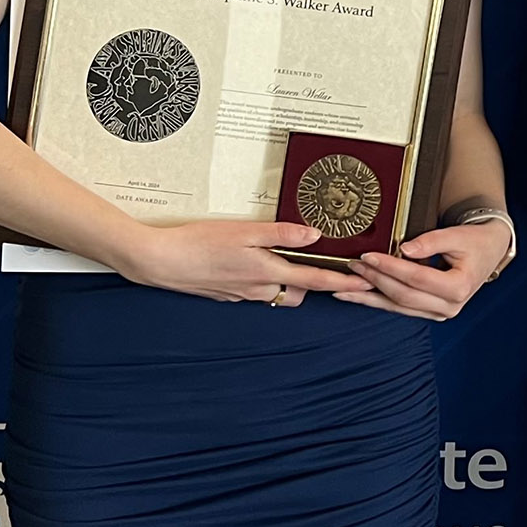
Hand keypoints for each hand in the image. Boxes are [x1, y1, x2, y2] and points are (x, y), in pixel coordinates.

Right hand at [111, 219, 375, 306]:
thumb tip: (315, 235)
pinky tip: (254, 262)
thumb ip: (282, 233)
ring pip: (277, 292)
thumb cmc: (200, 243)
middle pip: (299, 291)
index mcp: (268, 272)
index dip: (344, 282)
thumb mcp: (246, 230)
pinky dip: (265, 280)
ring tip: (289, 258)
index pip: (316, 280)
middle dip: (314, 281)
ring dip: (288, 280)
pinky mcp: (228, 294)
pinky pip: (257, 291)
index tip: (365, 283)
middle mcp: (259, 289)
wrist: (161, 262)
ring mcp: (242, 295)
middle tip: (326, 263)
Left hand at [332, 220, 512, 320]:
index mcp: (459, 288)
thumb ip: (432, 241)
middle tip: (354, 265)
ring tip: (343, 288)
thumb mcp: (457, 235)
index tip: (368, 255)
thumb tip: (404, 249)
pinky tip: (358, 296)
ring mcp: (439, 313)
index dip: (391, 267)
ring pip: (398, 307)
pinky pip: (399, 308)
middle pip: (404, 296)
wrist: (488, 251)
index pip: (417, 277)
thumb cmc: (474, 242)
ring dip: (369, 297)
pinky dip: (377, 301)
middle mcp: (449, 307)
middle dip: (376, 280)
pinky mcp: (429, 312)